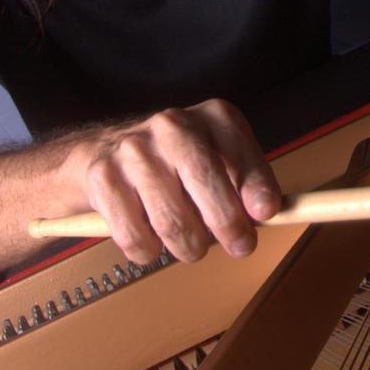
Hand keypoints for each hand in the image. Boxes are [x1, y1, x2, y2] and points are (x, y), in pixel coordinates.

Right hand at [68, 98, 281, 263]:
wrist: (103, 150)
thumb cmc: (176, 162)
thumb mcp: (219, 158)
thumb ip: (244, 183)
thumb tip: (263, 213)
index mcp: (212, 117)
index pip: (238, 150)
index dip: (255, 183)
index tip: (266, 212)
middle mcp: (172, 126)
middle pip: (204, 179)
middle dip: (228, 224)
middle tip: (241, 246)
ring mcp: (134, 150)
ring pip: (172, 219)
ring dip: (190, 246)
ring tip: (192, 246)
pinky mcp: (102, 178)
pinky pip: (135, 236)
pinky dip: (149, 251)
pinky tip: (153, 240)